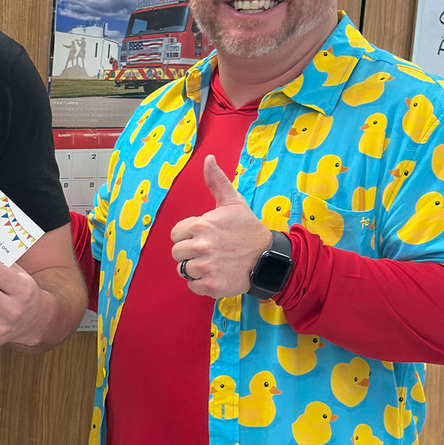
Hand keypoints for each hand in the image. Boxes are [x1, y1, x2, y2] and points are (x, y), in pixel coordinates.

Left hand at [168, 156, 272, 299]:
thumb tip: (208, 158)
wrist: (267, 258)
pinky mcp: (210, 286)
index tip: (206, 236)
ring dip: (196, 268)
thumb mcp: (233, 202)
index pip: (176, 234)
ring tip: (214, 262)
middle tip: (211, 250)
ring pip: (184, 269)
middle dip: (190, 252)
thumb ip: (216, 181)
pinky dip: (202, 283)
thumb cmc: (247, 229)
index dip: (188, 235)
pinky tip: (217, 274)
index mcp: (200, 225)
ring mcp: (205, 267)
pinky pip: (192, 285)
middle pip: (177, 253)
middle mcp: (200, 246)